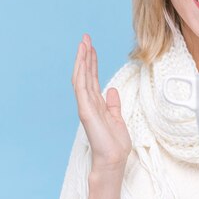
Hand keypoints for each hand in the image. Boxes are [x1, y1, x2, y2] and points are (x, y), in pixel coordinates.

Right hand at [72, 34, 130, 172]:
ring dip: (82, 60)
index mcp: (96, 103)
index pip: (92, 78)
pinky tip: (82, 61)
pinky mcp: (85, 111)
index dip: (91, 61)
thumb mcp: (117, 118)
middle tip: (85, 38)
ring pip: (81, 78)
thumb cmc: (115, 144)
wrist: (114, 160)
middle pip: (85, 74)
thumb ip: (113, 104)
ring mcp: (85, 106)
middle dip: (85, 55)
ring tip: (83, 44)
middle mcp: (88, 103)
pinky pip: (81, 89)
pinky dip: (81, 74)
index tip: (91, 46)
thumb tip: (112, 90)